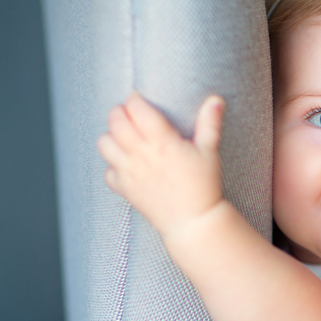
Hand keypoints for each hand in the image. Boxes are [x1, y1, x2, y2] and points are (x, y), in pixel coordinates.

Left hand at [97, 92, 225, 237]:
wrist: (193, 221)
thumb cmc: (203, 186)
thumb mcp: (210, 152)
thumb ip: (210, 123)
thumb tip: (215, 100)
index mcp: (162, 141)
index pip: (137, 109)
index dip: (135, 100)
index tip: (139, 100)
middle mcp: (141, 154)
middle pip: (116, 122)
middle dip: (119, 112)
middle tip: (129, 114)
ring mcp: (130, 172)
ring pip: (104, 143)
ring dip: (111, 136)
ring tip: (123, 137)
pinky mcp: (125, 189)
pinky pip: (107, 172)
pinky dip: (113, 166)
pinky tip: (126, 165)